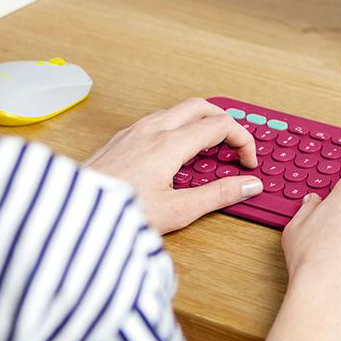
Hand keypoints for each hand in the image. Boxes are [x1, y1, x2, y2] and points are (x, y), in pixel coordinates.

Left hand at [85, 98, 261, 233]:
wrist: (73, 214)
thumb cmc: (118, 213)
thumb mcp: (178, 210)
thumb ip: (219, 195)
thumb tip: (249, 185)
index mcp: (169, 144)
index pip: (220, 126)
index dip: (242, 141)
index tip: (247, 164)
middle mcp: (152, 130)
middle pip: (201, 106)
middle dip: (225, 122)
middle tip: (235, 146)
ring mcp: (134, 131)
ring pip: (178, 110)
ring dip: (201, 123)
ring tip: (210, 150)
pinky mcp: (122, 138)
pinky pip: (158, 120)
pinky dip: (179, 127)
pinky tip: (177, 153)